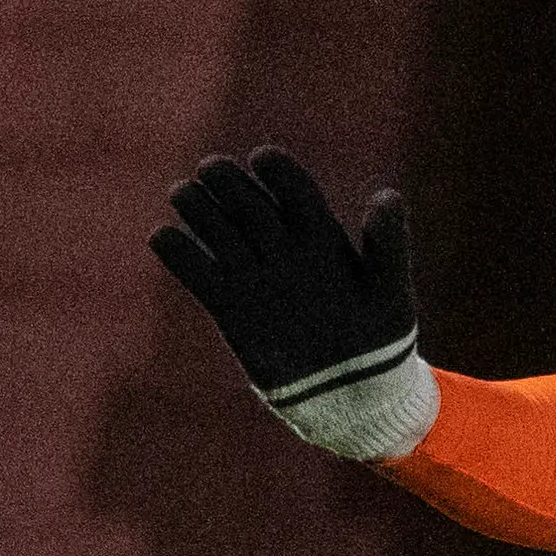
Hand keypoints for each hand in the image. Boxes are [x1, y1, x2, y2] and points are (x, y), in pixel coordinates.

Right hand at [150, 149, 436, 459]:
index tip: (261, 158)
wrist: (354, 397)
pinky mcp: (229, 307)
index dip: (276, 170)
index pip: (294, 189)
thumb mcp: (390, 291)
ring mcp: (254, 276)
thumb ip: (388, 243)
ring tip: (183, 193)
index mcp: (322, 236)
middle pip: (248, 202)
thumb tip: (387, 195)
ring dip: (198, 207)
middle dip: (227, 180)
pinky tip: (165, 238)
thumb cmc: (381, 340)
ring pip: (217, 228)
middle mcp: (283, 249)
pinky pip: (194, 272)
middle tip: (209, 169)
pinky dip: (176, 253)